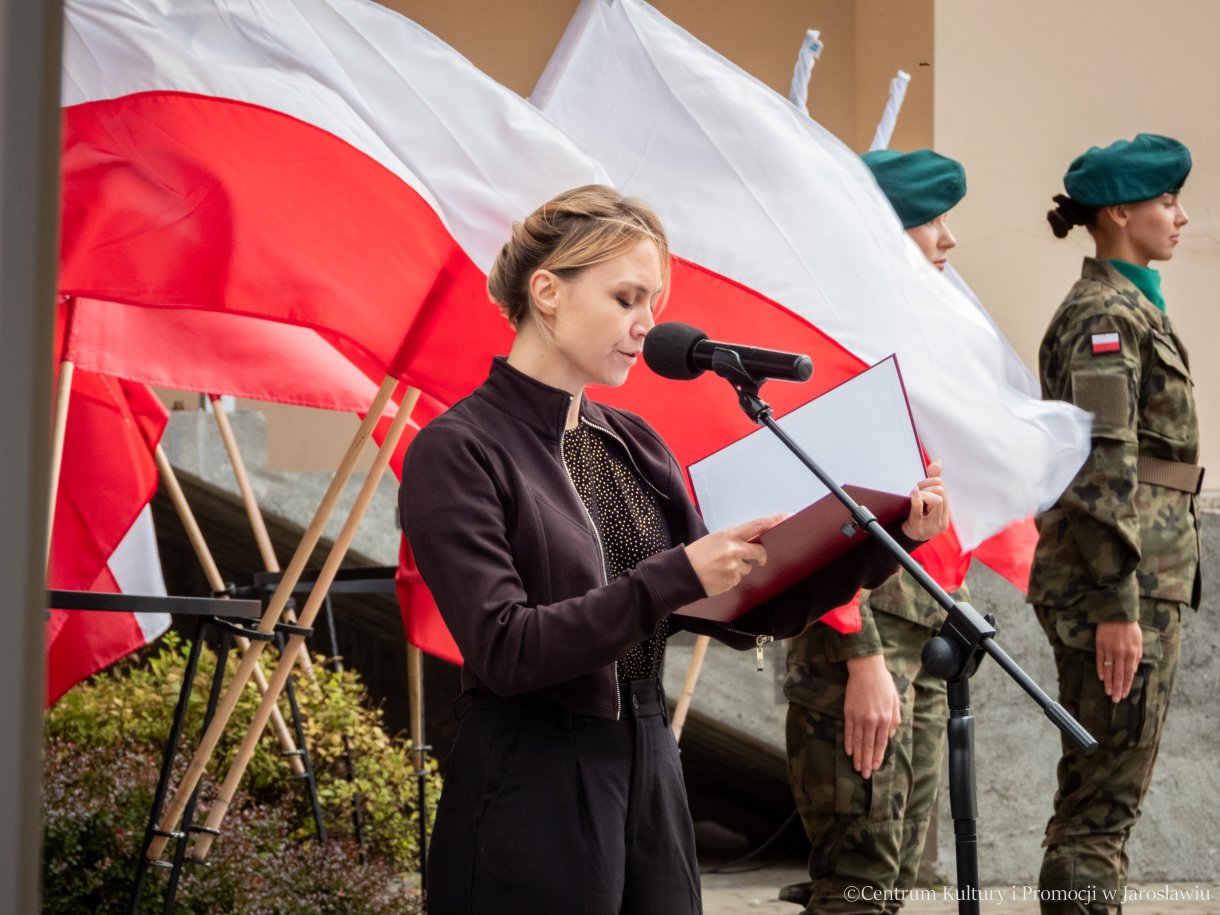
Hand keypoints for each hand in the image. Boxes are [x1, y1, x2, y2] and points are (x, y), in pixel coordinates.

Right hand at [685, 514, 784, 596]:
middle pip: (759, 552)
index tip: (787, 517)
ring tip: (721, 567)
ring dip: (739, 568)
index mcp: (729, 535)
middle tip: (758, 559)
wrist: (683, 573)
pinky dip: (731, 578)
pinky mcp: (732, 580)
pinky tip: (719, 575)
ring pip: (748, 568)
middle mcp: (734, 550)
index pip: (757, 526)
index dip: (774, 521)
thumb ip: (734, 538)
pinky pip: (739, 579)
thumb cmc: (697, 555)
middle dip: (760, 557)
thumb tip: (752, 540)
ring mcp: (734, 566)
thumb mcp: (715, 539)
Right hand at [843, 654, 899, 778]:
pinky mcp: (849, 713)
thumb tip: (891, 736)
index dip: (878, 756)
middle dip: (867, 761)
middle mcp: (873, 721)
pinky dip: (848, 743)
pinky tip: (848, 752)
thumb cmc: (883, 683)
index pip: (882, 743)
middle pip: (868, 746)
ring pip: (858, 742)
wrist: (867, 669)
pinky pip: (848, 732)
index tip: (875, 767)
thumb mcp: (895, 701)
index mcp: (886, 719)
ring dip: (857, 756)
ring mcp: (859, 717)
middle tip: (864, 775)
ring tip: (856, 767)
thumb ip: (895, 719)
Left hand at [901, 460, 949, 541]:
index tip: (922, 481)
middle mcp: (942, 521)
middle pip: (941, 493)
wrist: (903, 538)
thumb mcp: (925, 501)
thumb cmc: (915, 517)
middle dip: (927, 486)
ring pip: (937, 500)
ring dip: (923, 492)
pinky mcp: (919, 529)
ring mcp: (932, 527)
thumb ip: (931, 482)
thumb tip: (937, 462)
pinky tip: (914, 493)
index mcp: (944, 514)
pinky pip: (919, 512)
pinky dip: (917, 500)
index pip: (943, 490)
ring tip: (914, 493)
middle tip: (916, 488)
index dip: (932, 481)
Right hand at [1095, 620, 1142, 700]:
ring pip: (1109, 670)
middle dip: (1117, 688)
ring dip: (1108, 682)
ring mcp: (1110, 649)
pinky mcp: (1100, 645)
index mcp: (1132, 653)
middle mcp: (1121, 653)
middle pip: (1118, 674)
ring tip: (1107, 692)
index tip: (1124, 695)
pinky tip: (1101, 678)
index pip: (1129, 674)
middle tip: (1115, 700)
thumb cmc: (1130, 628)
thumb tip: (1133, 671)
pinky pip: (1100, 660)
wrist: (1118, 613)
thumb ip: (1137, 657)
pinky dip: (1100, 669)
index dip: (1126, 686)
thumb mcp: (1139, 642)